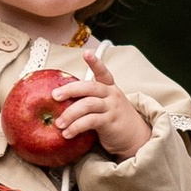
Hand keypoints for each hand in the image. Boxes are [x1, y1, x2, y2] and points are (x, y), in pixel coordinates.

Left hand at [45, 49, 152, 163]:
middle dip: (70, 90)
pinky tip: (67, 134)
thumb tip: (61, 101)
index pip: (103, 72)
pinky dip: (76, 127)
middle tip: (55, 96)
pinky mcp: (110, 122)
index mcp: (109, 87)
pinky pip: (90, 121)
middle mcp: (111, 94)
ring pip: (87, 105)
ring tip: (58, 124)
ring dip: (69, 114)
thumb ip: (89, 99)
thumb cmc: (114, 119)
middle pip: (89, 87)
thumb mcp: (105, 105)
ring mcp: (112, 108)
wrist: (135, 137)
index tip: (87, 53)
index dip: (95, 62)